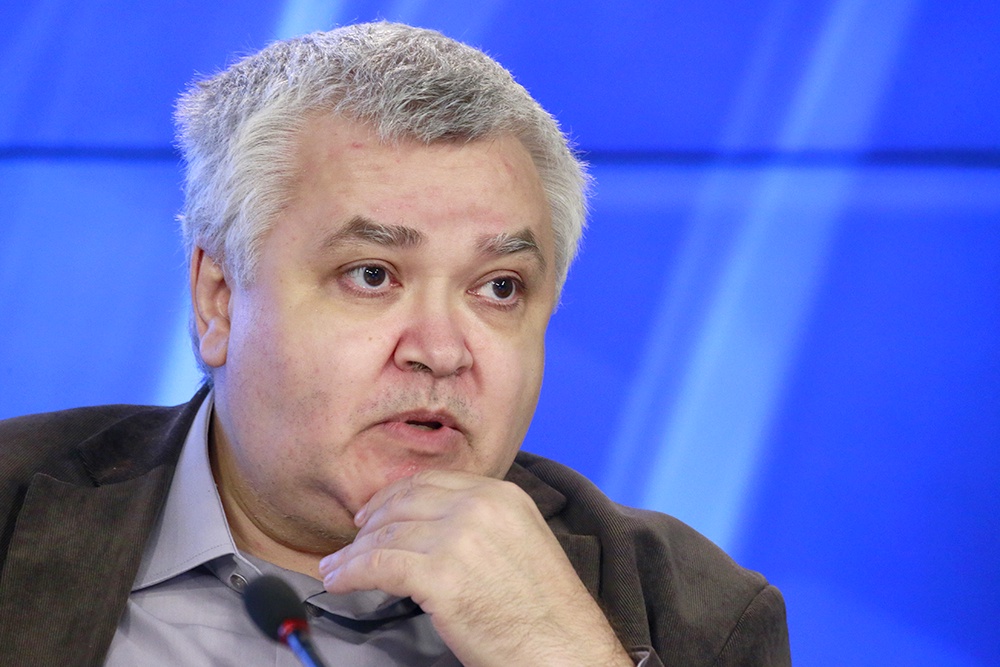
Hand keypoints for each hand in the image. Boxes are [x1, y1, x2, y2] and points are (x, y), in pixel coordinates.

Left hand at [318, 470, 631, 666]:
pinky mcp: (440, 576)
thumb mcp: (521, 543)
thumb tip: (431, 527)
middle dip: (370, 521)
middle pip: (404, 502)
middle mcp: (479, 507)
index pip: (431, 482)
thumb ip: (482, 524)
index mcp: (502, 495)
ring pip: (386, 534)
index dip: (394, 496)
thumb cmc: (545, 611)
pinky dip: (351, 572)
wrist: (565, 650)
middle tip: (352, 540)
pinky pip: (378, 565)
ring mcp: (459, 538)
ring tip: (335, 566)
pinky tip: (339, 581)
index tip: (373, 512)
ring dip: (353, 552)